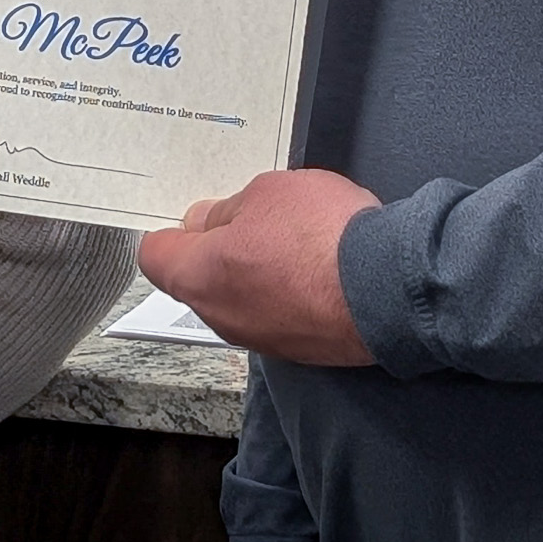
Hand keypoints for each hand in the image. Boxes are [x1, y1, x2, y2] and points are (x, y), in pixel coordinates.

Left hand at [137, 168, 379, 364]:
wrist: (386, 288)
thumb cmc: (320, 235)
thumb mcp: (267, 193)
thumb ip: (227, 209)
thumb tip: (207, 221)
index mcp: (199, 276)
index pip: (156, 256)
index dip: (170, 229)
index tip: (189, 213)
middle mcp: (221, 317)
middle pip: (196, 277)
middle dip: (215, 247)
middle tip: (246, 215)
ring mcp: (259, 338)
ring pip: (237, 296)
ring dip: (252, 269)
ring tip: (288, 236)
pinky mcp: (296, 349)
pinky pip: (273, 312)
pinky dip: (284, 290)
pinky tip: (313, 264)